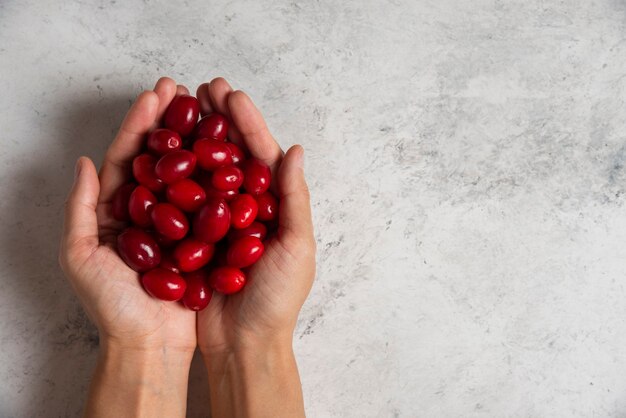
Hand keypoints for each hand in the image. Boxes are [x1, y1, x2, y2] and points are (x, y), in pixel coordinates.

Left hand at [58, 78, 194, 416]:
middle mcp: (150, 210)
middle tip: (184, 89)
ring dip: (198, 141)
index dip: (141, 123)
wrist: (150, 345)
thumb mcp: (81, 257)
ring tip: (210, 110)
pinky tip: (231, 153)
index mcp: (117, 209)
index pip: (129, 156)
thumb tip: (85, 161)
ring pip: (190, 174)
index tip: (156, 94)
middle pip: (161, 157)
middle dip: (171, 121)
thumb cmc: (112, 306)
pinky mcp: (202, 238)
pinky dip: (219, 176)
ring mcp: (178, 223)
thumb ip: (79, 209)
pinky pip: (211, 202)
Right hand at [196, 78, 315, 417]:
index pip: (260, 155)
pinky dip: (171, 175)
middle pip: (230, 155)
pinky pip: (180, 201)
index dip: (246, 123)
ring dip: (193, 139)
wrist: (243, 343)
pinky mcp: (191, 238)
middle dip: (219, 121)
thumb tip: (296, 149)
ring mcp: (215, 222)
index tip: (230, 94)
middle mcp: (244, 208)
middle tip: (203, 87)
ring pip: (202, 172)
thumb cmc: (278, 300)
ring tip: (181, 108)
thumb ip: (295, 199)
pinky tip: (159, 151)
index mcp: (273, 206)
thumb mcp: (297, 248)